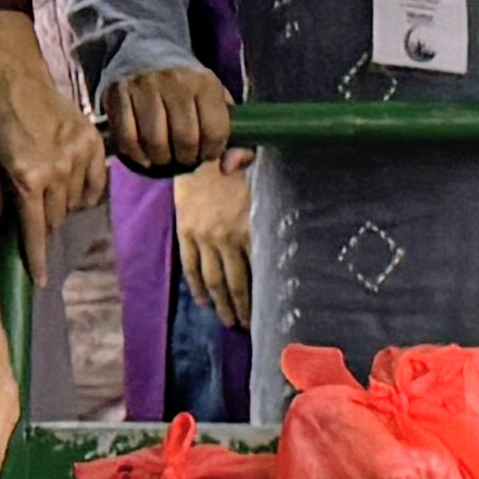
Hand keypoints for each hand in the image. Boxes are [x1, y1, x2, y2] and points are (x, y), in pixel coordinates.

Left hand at [0, 14, 108, 251]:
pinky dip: (86, 192)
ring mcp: (80, 156)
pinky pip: (96, 186)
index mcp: (28, 177)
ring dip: (62, 205)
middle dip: (44, 223)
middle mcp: (57, 170)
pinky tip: (71, 183)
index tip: (40, 282)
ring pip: (76, 204)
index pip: (35, 230)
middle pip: (57, 219)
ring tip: (49, 188)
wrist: (21, 84)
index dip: (37, 259)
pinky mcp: (95, 145)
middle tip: (34, 211)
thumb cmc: (0, 124)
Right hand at [104, 63, 233, 175]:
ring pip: (155, 142)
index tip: (206, 153)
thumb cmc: (187, 89)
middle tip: (183, 157)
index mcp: (206, 83)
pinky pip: (127, 138)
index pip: (216, 131)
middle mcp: (176, 80)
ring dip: (161, 160)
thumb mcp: (219, 105)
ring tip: (164, 157)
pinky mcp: (118, 93)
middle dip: (186, 159)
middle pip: (185, 140)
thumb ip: (239, 141)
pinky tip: (144, 154)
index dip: (212, 152)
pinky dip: (136, 155)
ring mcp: (144, 85)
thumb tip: (228, 167)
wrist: (146, 52)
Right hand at [174, 150, 255, 329]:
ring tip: (229, 321)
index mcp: (249, 226)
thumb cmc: (237, 164)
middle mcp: (226, 237)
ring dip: (222, 304)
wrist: (200, 152)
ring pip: (213, 280)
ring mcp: (204, 237)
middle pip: (235, 282)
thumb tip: (292, 227)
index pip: (258, 270)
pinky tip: (203, 301)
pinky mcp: (186, 232)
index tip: (270, 312)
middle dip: (243, 307)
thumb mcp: (262, 185)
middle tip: (248, 327)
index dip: (262, 293)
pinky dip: (196, 286)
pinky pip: (191, 265)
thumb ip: (272, 208)